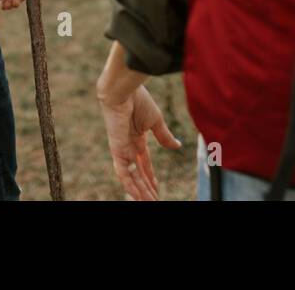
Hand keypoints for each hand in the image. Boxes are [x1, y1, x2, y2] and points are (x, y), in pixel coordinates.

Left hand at [97, 85, 181, 200]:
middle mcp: (129, 146)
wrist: (124, 91)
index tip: (156, 188)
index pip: (144, 162)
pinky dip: (130, 185)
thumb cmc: (139, 101)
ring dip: (140, 191)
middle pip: (138, 173)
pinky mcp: (117, 150)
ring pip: (131, 176)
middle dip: (146, 188)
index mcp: (138, 137)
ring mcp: (122, 149)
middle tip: (154, 201)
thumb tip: (177, 146)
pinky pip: (123, 172)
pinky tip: (137, 196)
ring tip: (148, 202)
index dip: (150, 176)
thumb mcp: (156, 121)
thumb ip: (165, 136)